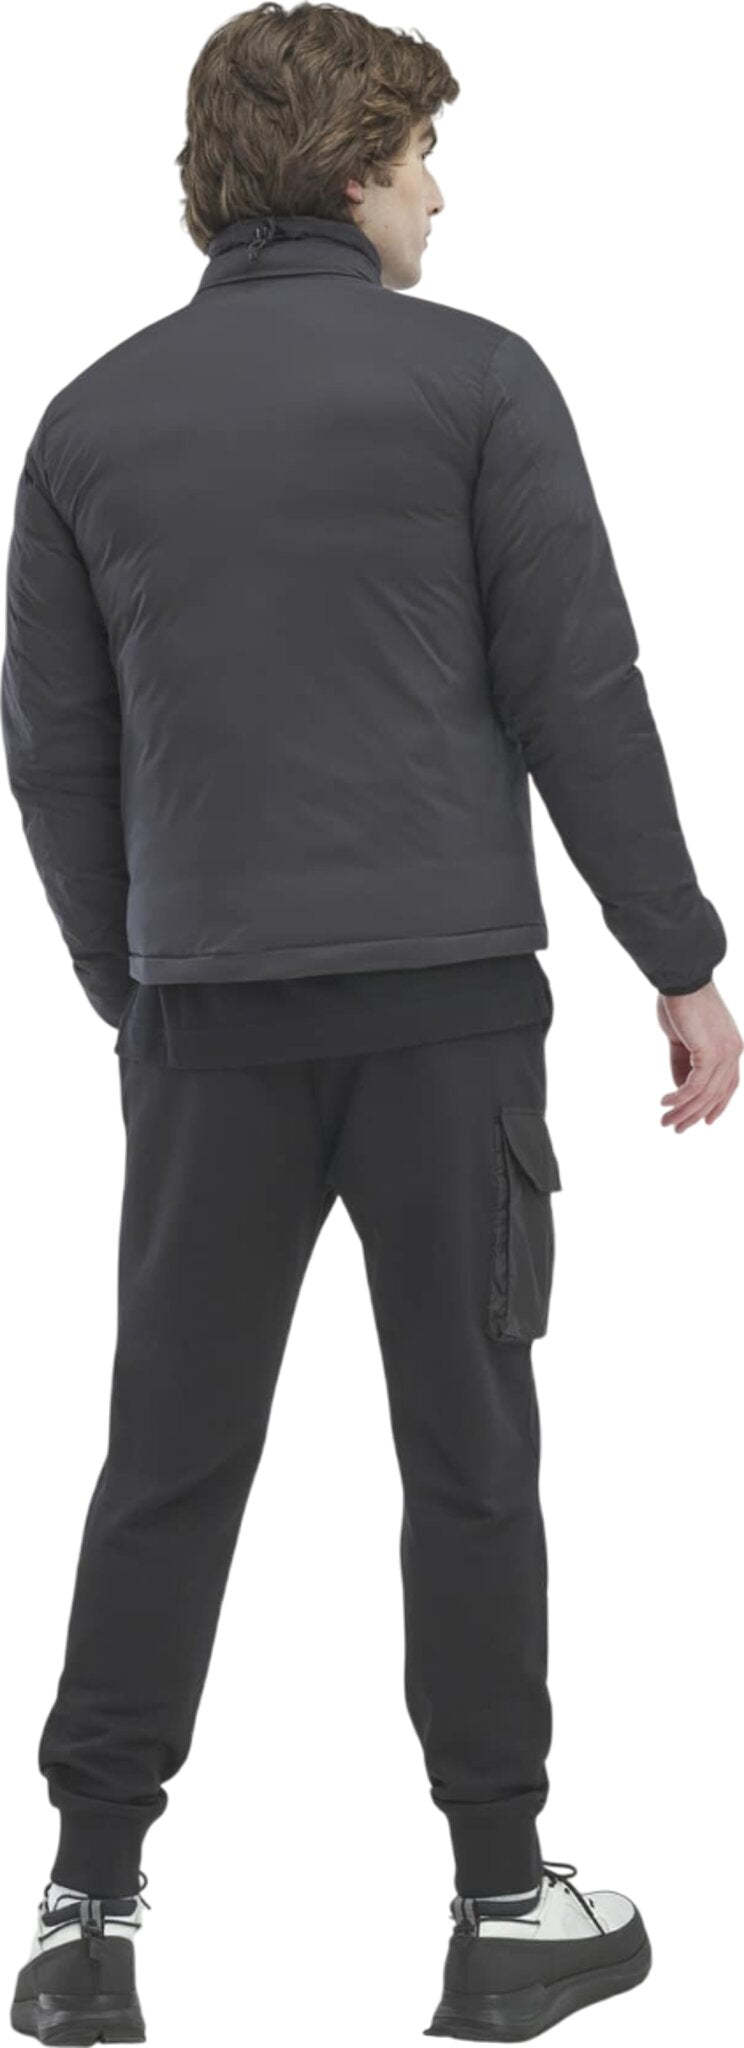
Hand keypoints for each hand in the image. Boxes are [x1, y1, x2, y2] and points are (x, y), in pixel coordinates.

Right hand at [657, 981, 741, 1131]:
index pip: (729, 1085)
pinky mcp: (710, 1053)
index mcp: (732, 1046)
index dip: (718, 1105)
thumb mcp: (683, 1038)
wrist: (681, 979)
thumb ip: (685, 1063)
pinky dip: (679, 1097)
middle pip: (716, 1094)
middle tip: (676, 1128)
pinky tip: (665, 1102)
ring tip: (665, 1121)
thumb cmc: (680, 1002)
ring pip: (704, 1094)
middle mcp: (733, 1052)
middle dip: (695, 1114)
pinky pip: (694, 1085)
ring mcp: (725, 1053)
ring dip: (683, 1111)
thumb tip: (682, 1090)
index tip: (703, 1121)